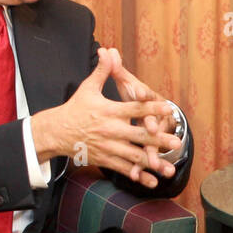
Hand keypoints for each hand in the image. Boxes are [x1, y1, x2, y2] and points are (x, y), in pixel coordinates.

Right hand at [30, 49, 180, 188]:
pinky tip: (153, 182)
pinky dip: (139, 176)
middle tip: (176, 142)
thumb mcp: (88, 88)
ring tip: (170, 168)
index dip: (151, 109)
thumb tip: (108, 50)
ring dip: (152, 163)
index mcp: (109, 111)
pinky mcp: (105, 159)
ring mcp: (108, 147)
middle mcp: (110, 130)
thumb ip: (102, 70)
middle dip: (158, 140)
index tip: (168, 108)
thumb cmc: (75, 108)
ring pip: (134, 156)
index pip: (134, 109)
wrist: (56, 132)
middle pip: (138, 135)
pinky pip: (124, 169)